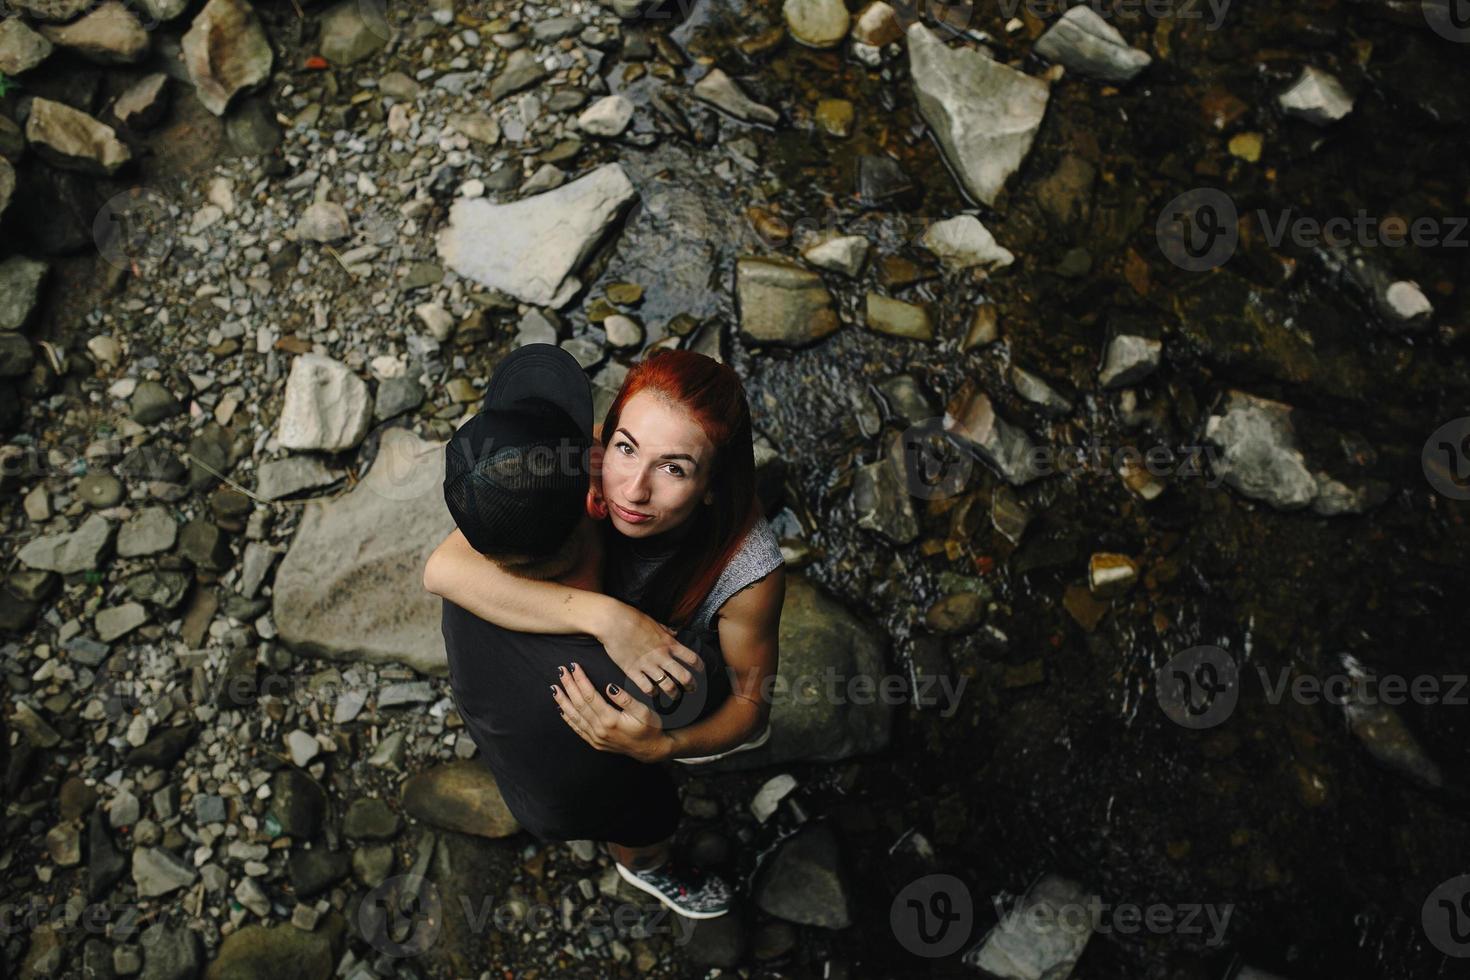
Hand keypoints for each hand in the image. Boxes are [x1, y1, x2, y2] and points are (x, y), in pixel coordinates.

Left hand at [552, 662, 671, 763]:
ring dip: (563, 701)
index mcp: (610, 719)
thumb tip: (610, 687)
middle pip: (579, 703)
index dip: (580, 679)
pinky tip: (561, 709)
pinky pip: (577, 729)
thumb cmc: (649, 728)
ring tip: (554, 688)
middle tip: (561, 671)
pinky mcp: (595, 742)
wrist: (650, 750)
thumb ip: (626, 699)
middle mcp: (599, 729)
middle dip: (569, 685)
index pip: (590, 695)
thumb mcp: (643, 711)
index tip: (573, 666)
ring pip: (575, 716)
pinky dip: (568, 718)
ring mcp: (595, 737)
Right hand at [597, 604, 702, 699]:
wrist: (613, 622)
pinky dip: (652, 693)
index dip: (700, 667)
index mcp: (669, 643)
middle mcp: (662, 656)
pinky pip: (647, 688)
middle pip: (684, 677)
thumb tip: (675, 632)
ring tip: (674, 696)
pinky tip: (653, 693)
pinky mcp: (633, 671)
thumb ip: (666, 630)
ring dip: (673, 693)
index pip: (692, 658)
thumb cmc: (633, 618)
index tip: (700, 671)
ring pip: (668, 686)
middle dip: (690, 686)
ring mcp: (648, 665)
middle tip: (691, 690)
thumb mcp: (655, 622)